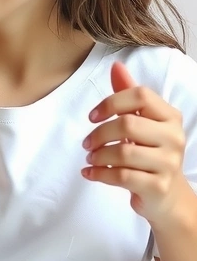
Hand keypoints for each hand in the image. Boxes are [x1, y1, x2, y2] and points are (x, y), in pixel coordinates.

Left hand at [82, 61, 188, 226]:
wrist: (166, 194)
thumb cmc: (149, 152)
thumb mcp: (141, 121)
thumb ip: (127, 95)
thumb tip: (116, 66)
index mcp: (169, 116)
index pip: (140, 95)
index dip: (110, 102)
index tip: (91, 117)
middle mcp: (174, 137)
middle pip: (127, 124)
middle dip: (99, 134)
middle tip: (87, 144)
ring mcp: (168, 163)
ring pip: (123, 152)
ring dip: (98, 156)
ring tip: (90, 158)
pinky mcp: (158, 186)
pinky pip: (121, 176)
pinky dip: (99, 174)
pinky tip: (90, 172)